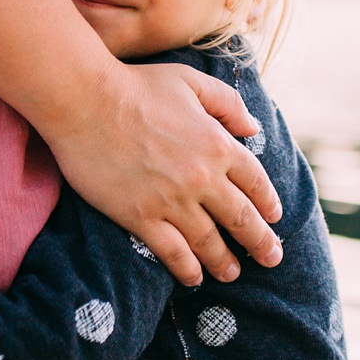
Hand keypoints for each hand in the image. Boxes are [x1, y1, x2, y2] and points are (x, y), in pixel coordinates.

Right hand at [48, 62, 283, 286]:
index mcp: (219, 145)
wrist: (85, 101)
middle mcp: (202, 178)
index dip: (268, 204)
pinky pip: (172, 252)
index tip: (274, 218)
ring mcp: (172, 201)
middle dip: (261, 243)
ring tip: (233, 274)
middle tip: (272, 259)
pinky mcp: (140, 217)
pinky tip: (194, 277)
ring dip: (225, 262)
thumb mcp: (192, 82)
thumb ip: (228, 103)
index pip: (256, 183)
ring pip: (210, 242)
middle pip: (241, 219)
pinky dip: (187, 269)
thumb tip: (253, 128)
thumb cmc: (136, 86)